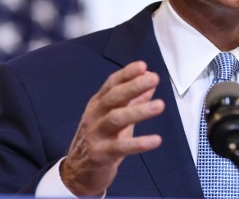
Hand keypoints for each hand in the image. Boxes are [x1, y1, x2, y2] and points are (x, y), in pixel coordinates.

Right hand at [60, 61, 165, 195]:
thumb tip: (150, 79)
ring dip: (139, 111)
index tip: (143, 66)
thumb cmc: (101, 139)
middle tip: (153, 79)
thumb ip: (133, 99)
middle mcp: (94, 116)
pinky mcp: (100, 155)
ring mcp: (95, 135)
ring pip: (116, 119)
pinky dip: (139, 143)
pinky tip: (156, 140)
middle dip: (134, 86)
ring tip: (160, 105)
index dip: (127, 74)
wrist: (78, 173)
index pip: (111, 84)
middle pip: (113, 97)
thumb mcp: (116, 117)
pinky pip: (120, 147)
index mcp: (98, 104)